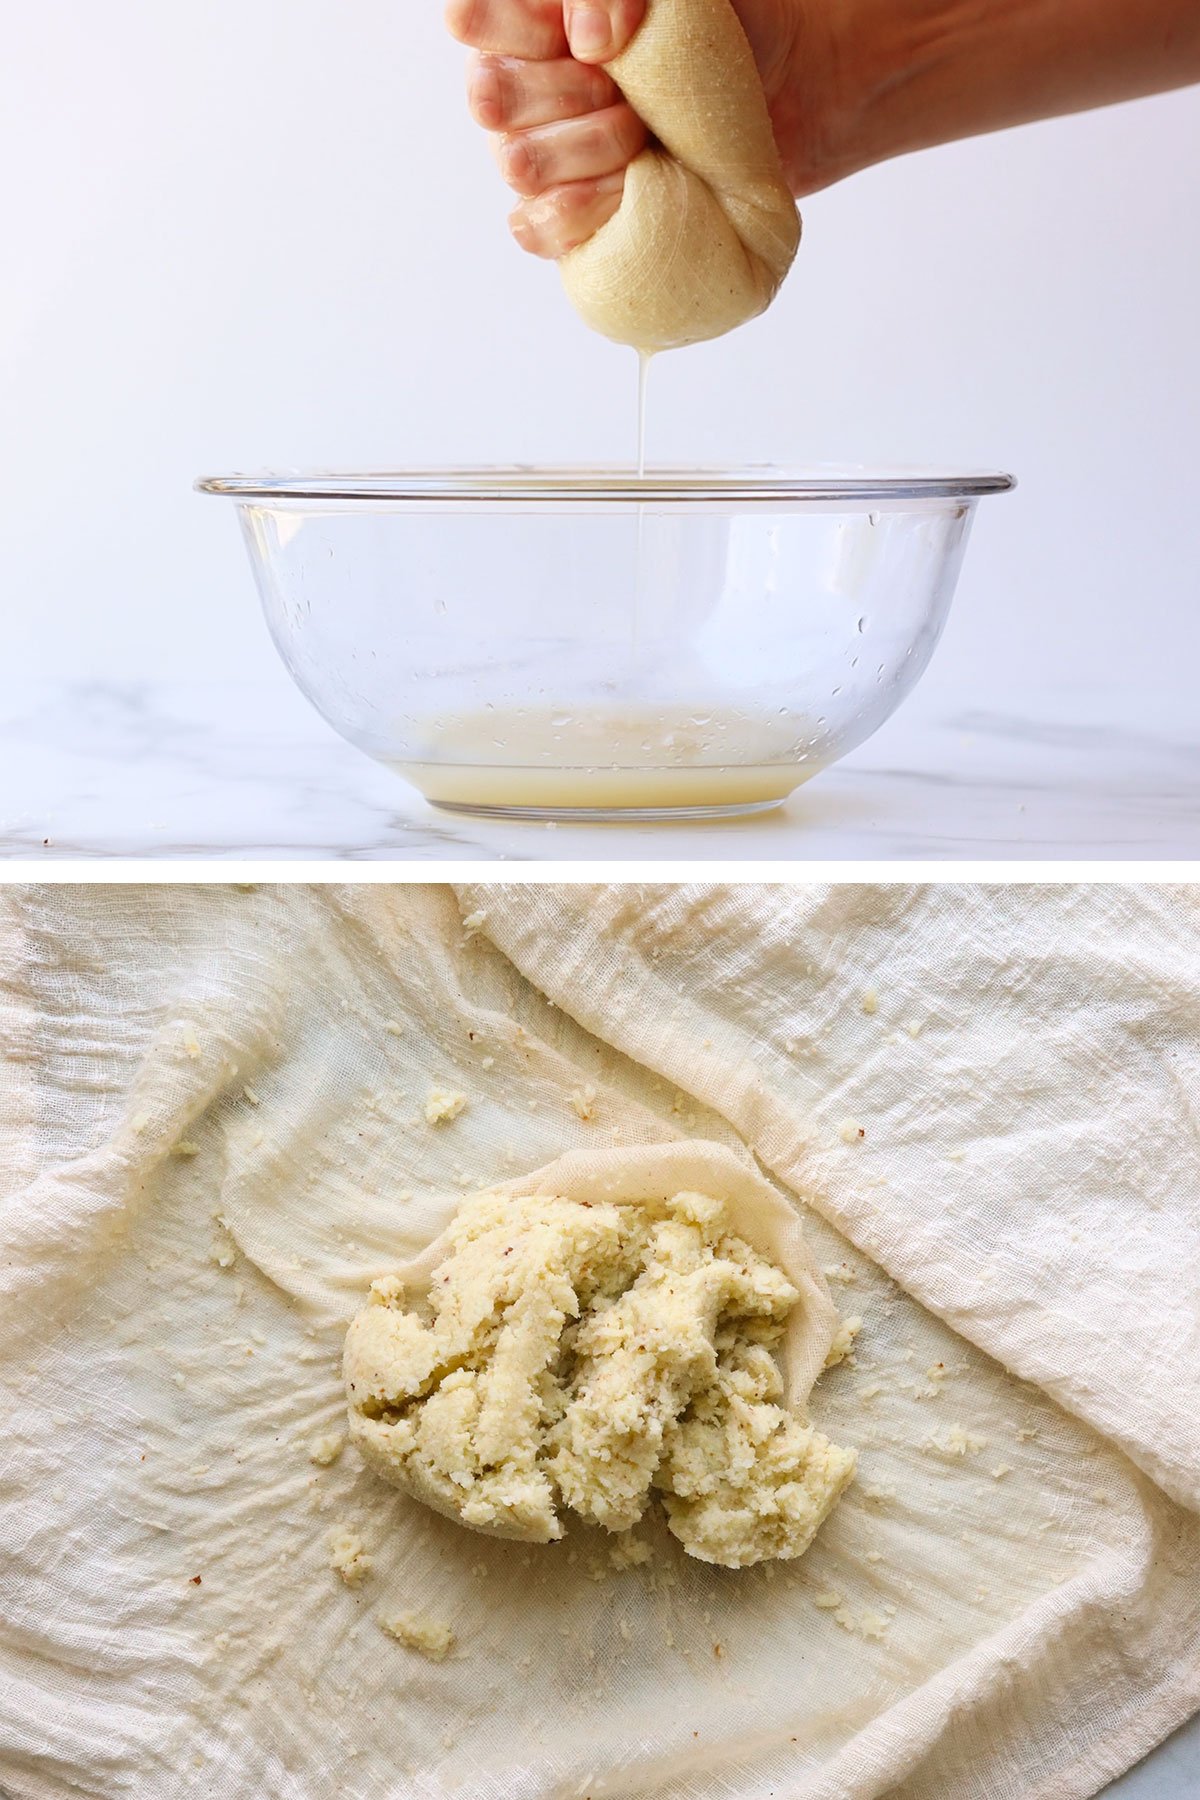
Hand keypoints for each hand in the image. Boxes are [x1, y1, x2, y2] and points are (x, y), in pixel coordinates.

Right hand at [445, 0, 836, 259]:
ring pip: (518, 164)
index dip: (515, 32)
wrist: (787, 97)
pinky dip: (580, 214)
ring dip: (588, 151)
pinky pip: (533, 228)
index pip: (471, 20)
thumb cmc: (730, 25)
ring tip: (642, 139)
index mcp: (538, 18)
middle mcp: (528, 83)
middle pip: (492, 97)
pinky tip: (623, 192)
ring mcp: (544, 154)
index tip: (589, 46)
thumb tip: (587, 40)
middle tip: (625, 93)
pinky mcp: (569, 218)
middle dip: (566, 95)